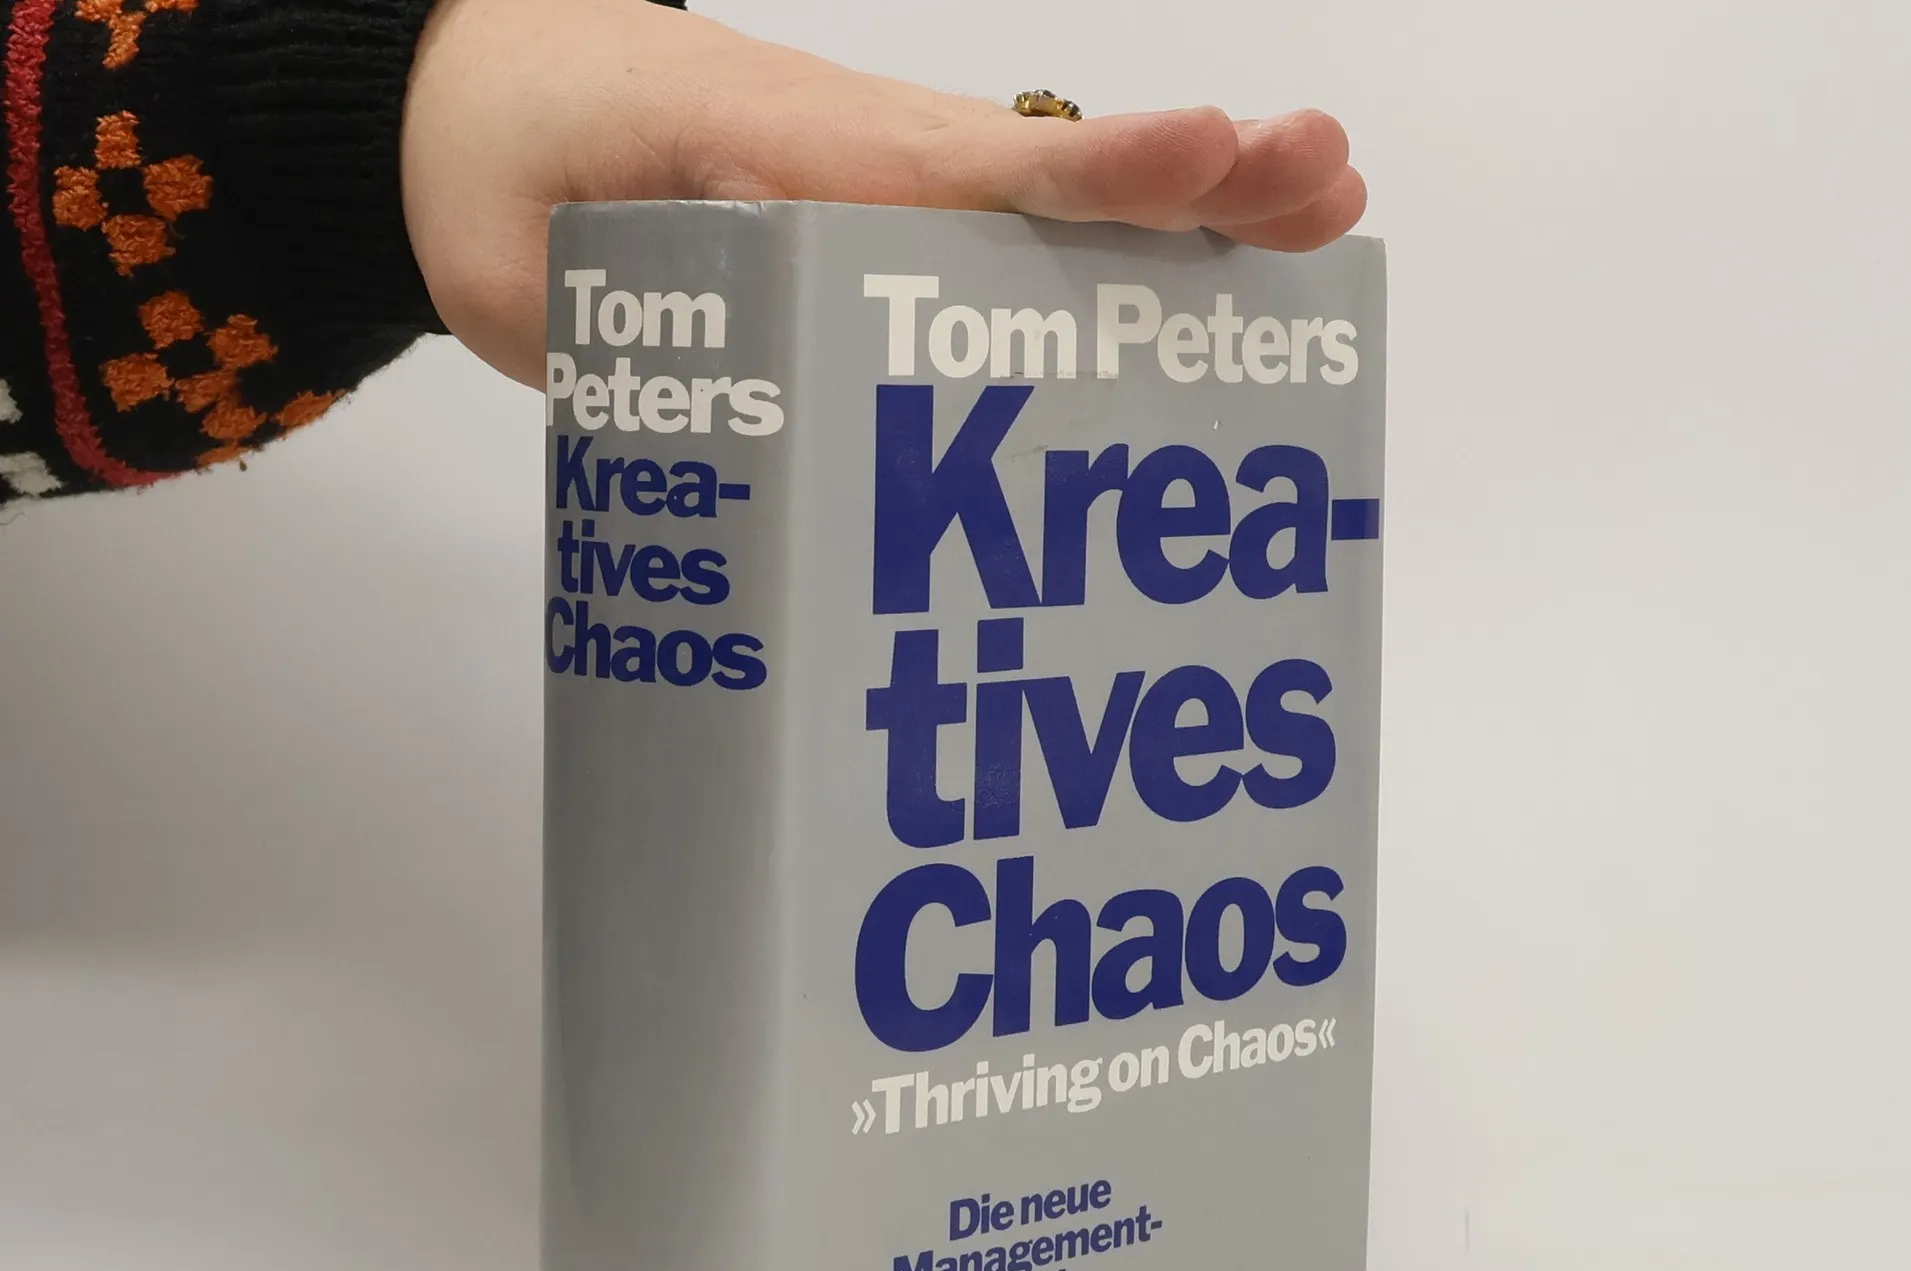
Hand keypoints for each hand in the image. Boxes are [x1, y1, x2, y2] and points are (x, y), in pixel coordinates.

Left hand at [402, 0, 1367, 387]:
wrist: (462, 124)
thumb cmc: (499, 177)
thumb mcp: (544, 262)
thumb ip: (647, 316)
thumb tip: (768, 385)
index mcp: (795, 156)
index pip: (968, 166)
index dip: (1092, 174)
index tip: (1206, 154)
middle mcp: (866, 170)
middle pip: (1052, 180)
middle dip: (1192, 187)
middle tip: (1328, 188)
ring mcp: (879, 202)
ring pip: (1047, 217)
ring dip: (1176, 230)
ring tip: (1310, 227)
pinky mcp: (868, 242)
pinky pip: (998, 257)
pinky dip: (1100, 276)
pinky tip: (1176, 318)